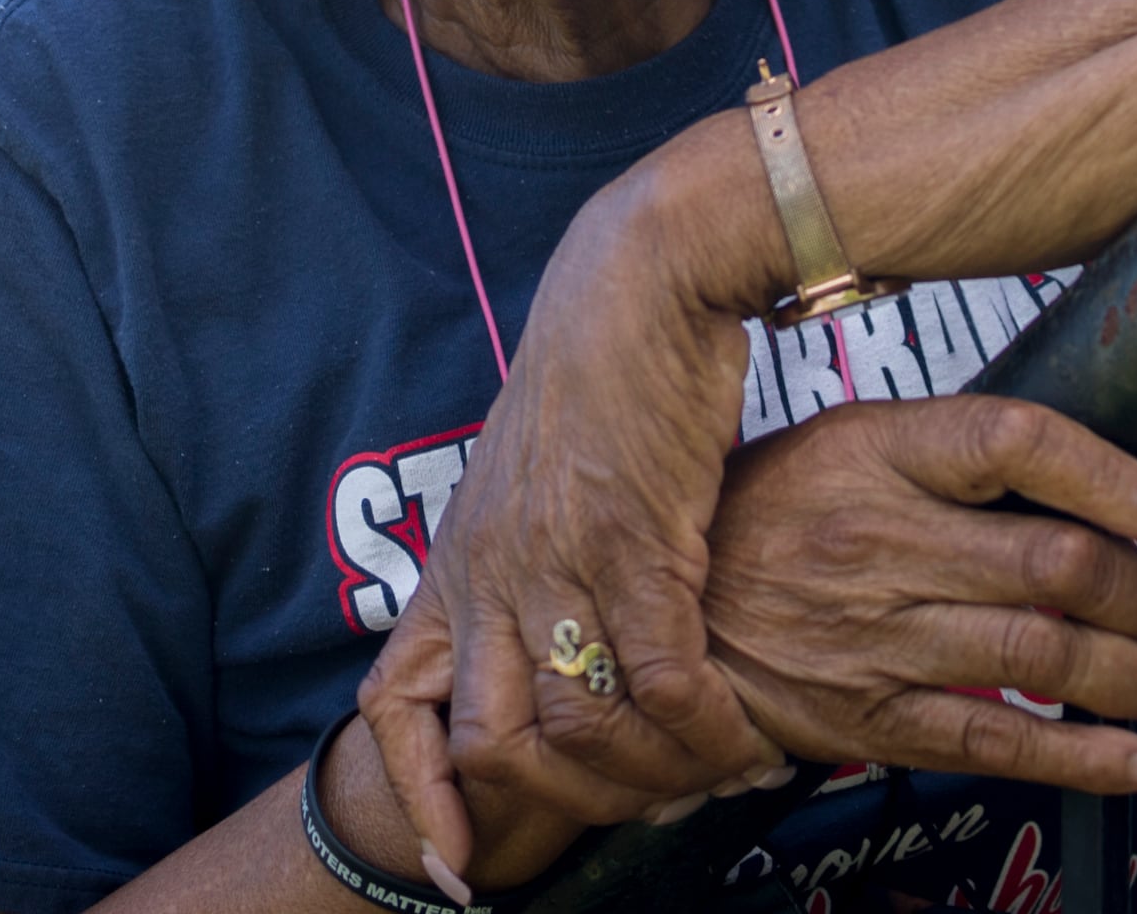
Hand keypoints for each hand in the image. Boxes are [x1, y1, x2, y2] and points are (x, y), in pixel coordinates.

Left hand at [358, 121, 791, 886]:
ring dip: (651, 772)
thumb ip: (534, 564)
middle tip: (637, 812)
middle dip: (562, 802)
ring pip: (579, 722)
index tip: (454, 862)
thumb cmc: (605, 381)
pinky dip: (701, 726)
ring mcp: (558, 558)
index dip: (416, 793)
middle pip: (491, 739)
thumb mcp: (540, 483)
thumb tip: (558, 639)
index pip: (396, 701)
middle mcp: (494, 569)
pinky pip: (660, 675)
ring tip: (709, 776)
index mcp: (462, 560)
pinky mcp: (634, 538)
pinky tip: (740, 736)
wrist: (644, 280)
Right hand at [704, 395, 1136, 790]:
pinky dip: (1095, 758)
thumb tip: (1081, 480)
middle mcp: (880, 540)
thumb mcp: (841, 443)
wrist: (654, 612)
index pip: (1020, 442)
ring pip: (1049, 656)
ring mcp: (875, 635)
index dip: (1119, 478)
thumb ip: (948, 453)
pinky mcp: (869, 716)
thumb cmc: (761, 514)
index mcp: (876, 451)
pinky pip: (1001, 741)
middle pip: (1058, 564)